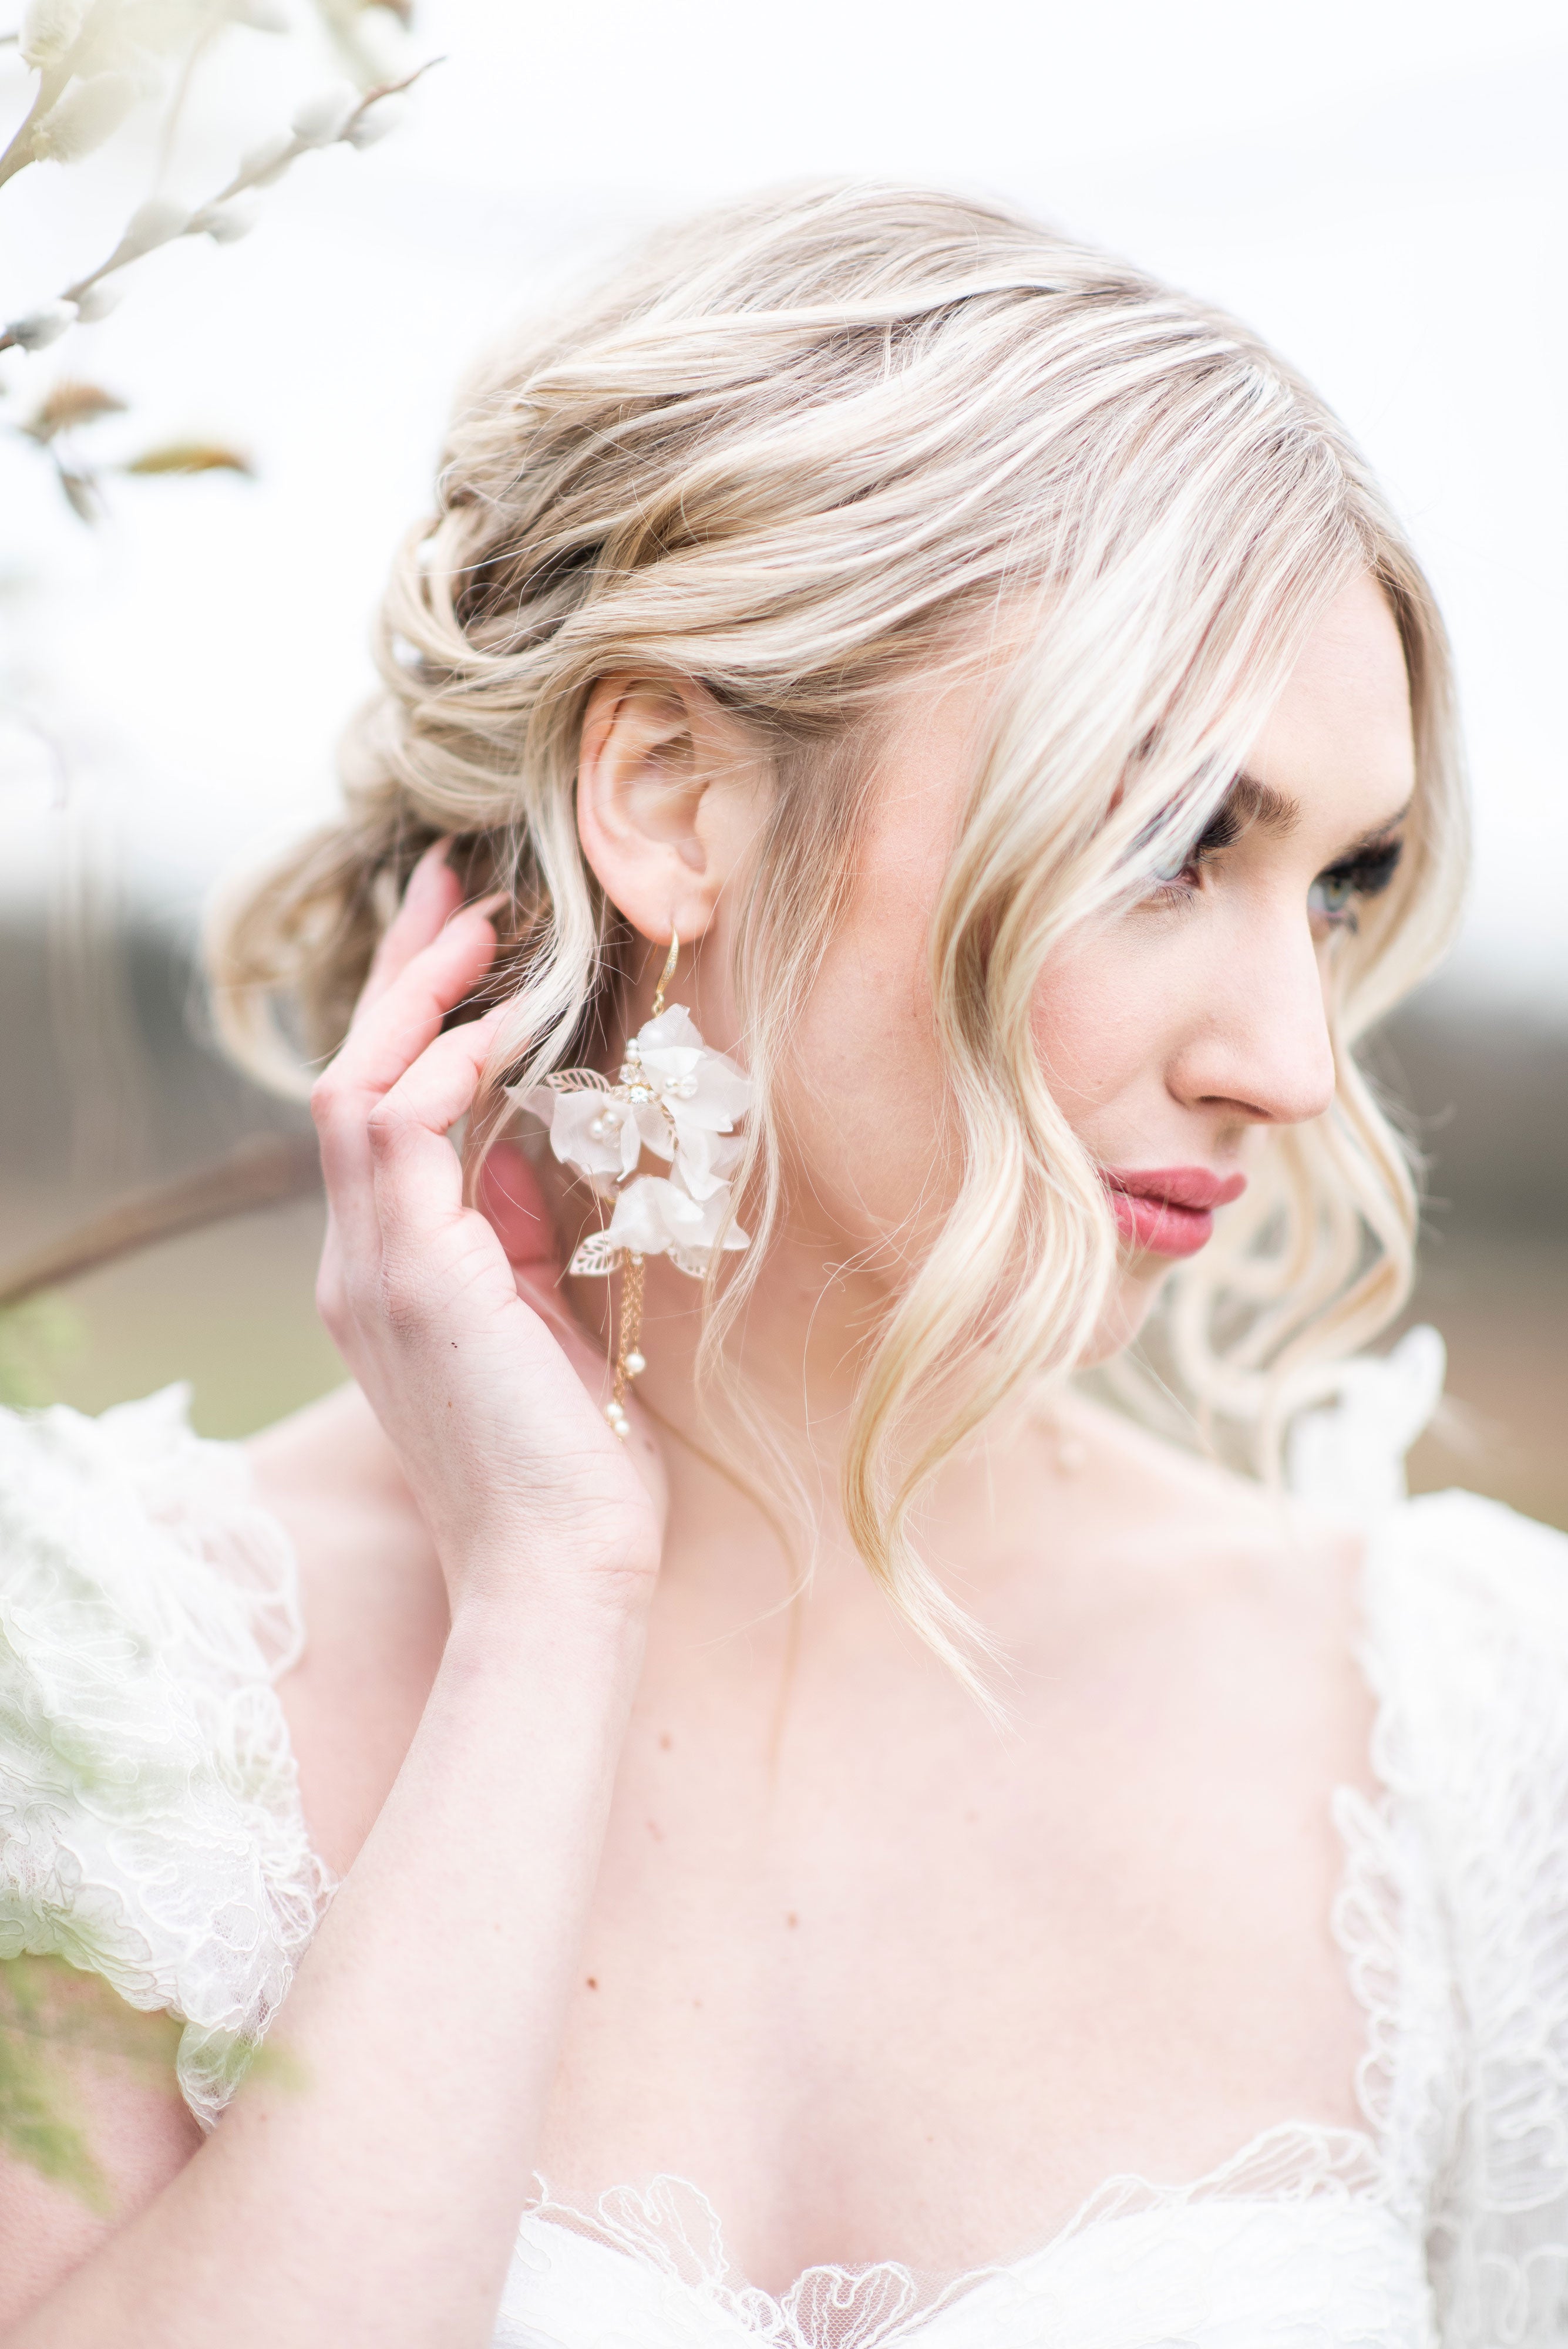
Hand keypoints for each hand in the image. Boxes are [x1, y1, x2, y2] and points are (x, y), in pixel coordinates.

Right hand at [311, 844, 664, 1624]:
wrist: (560, 1570)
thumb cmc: (569, 1463)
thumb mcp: (541, 1323)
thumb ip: (511, 1235)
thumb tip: (510, 1149)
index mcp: (388, 1274)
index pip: (376, 1114)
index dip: (410, 1020)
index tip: (461, 942)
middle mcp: (358, 1265)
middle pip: (349, 1081)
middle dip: (401, 979)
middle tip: (454, 890)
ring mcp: (371, 1272)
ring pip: (355, 1092)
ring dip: (416, 1002)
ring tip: (479, 929)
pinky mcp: (411, 1282)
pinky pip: (395, 1138)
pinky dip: (438, 1071)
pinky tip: (494, 1029)